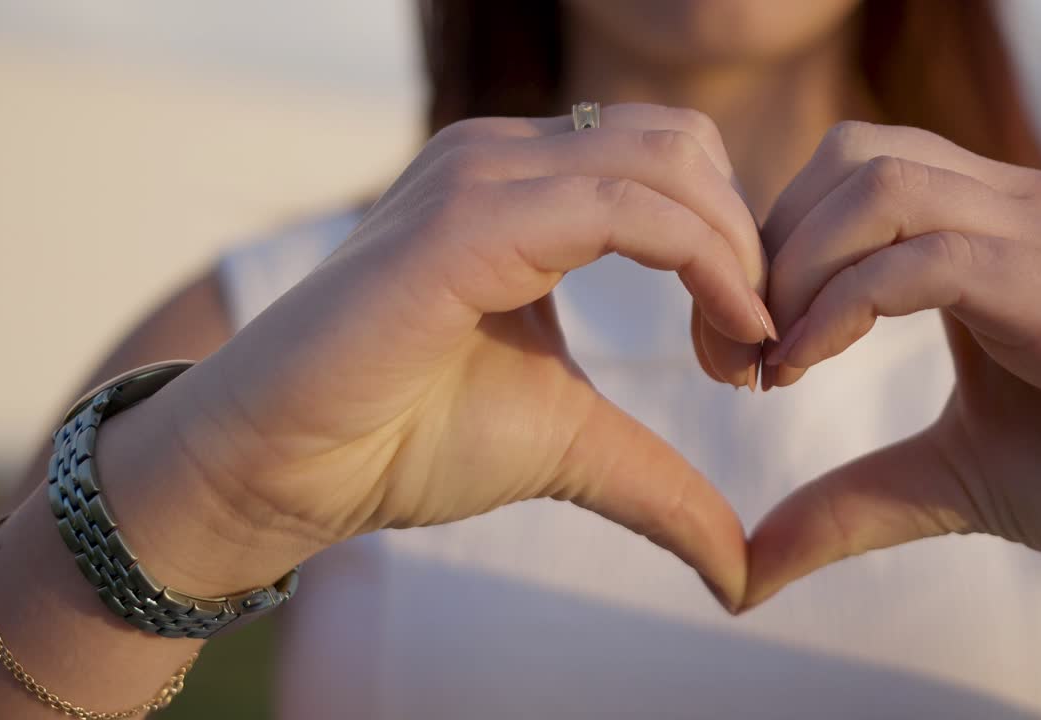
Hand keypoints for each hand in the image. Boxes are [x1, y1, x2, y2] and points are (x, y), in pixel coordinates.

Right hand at [140, 104, 774, 607]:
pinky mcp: (464, 220)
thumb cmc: (405, 440)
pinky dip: (700, 264)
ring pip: (667, 163)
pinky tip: (723, 338)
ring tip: (736, 353)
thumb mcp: (571, 445)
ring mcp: (481, 178)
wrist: (288, 468)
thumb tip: (744, 572)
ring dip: (733, 254)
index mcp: (526, 188)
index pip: (674, 165)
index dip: (736, 247)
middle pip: (684, 147)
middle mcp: (504, 160)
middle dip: (746, 244)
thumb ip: (662, 480)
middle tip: (749, 351)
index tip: (752, 351)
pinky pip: (622, 210)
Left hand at [745, 121, 1040, 609]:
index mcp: (983, 229)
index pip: (846, 175)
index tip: (736, 348)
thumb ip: (846, 501)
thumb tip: (744, 568)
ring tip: (772, 360)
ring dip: (797, 268)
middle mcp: (1013, 208)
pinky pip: (928, 259)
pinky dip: (844, 303)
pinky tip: (805, 363)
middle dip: (767, 249)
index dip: (771, 248)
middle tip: (736, 352)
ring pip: (880, 185)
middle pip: (849, 157)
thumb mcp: (943, 482)